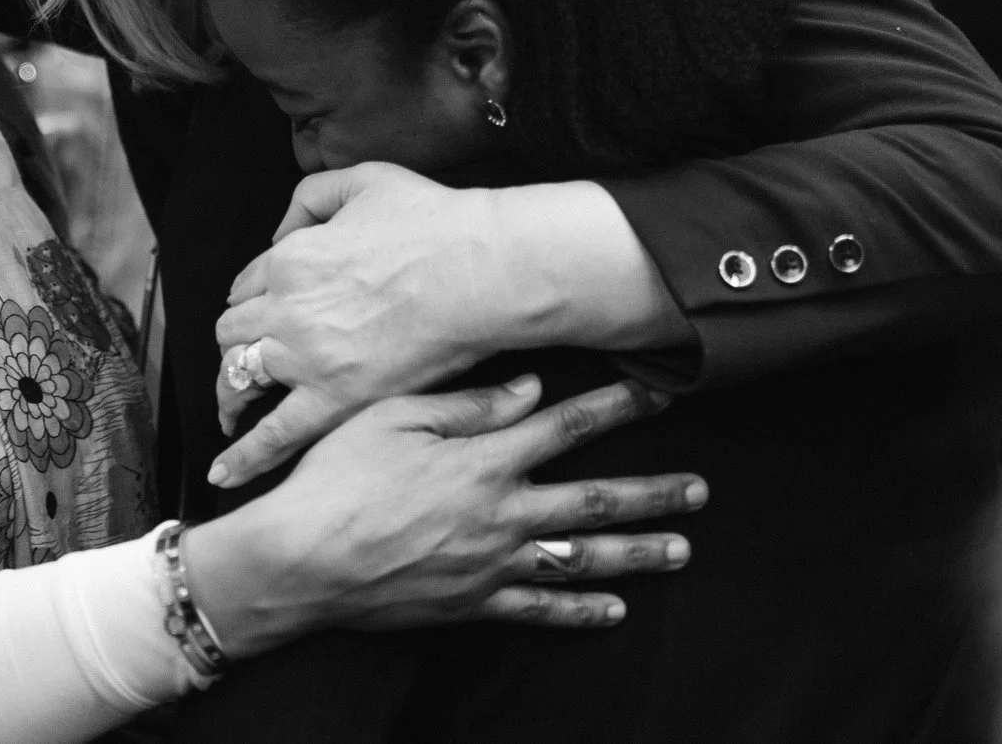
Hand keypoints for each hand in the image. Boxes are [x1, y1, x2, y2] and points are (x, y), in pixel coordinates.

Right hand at [185, 375, 704, 649]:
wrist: (300, 562)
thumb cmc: (336, 479)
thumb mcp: (393, 417)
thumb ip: (467, 405)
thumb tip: (530, 389)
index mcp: (483, 460)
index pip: (567, 426)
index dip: (617, 407)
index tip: (660, 392)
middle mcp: (500, 514)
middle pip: (594, 501)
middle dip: (653, 492)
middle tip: (702, 490)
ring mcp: (492, 565)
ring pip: (582, 559)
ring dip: (638, 554)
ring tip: (683, 549)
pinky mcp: (473, 604)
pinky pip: (541, 610)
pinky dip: (581, 611)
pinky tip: (616, 611)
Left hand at [210, 163, 515, 488]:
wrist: (481, 269)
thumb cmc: (435, 223)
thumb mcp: (364, 180)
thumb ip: (311, 198)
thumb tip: (282, 230)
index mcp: (290, 258)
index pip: (247, 285)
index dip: (252, 299)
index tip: (258, 312)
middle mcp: (286, 308)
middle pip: (233, 332)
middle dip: (235, 344)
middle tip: (245, 359)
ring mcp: (306, 357)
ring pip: (240, 379)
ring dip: (229, 395)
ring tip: (230, 412)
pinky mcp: (334, 399)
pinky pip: (275, 435)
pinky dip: (245, 455)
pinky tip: (227, 470)